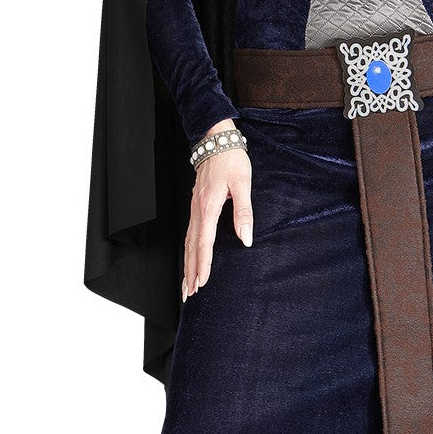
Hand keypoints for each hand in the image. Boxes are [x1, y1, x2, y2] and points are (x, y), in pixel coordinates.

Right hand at [182, 119, 252, 300]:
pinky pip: (190, 233)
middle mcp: (197, 210)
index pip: (204, 243)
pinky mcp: (196, 206)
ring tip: (187, 283)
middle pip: (191, 248)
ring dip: (187, 264)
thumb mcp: (242, 184)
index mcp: (207, 207)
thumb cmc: (231, 160)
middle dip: (190, 272)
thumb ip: (243, 211)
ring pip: (188, 242)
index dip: (203, 264)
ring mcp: (194, 208)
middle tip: (189, 293)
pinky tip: (190, 258)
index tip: (202, 282)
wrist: (215, 140)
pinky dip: (189, 250)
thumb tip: (246, 237)